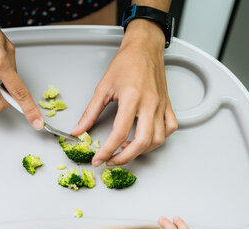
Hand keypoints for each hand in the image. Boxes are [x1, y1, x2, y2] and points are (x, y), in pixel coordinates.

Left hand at [71, 19, 177, 166]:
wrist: (145, 47)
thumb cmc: (126, 63)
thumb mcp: (103, 87)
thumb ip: (90, 112)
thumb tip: (78, 130)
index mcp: (132, 98)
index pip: (119, 133)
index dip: (107, 151)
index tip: (98, 159)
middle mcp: (150, 103)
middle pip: (142, 142)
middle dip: (124, 158)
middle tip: (111, 161)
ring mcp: (161, 105)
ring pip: (158, 139)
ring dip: (141, 151)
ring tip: (125, 149)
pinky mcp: (168, 105)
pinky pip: (169, 128)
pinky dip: (159, 139)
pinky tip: (146, 139)